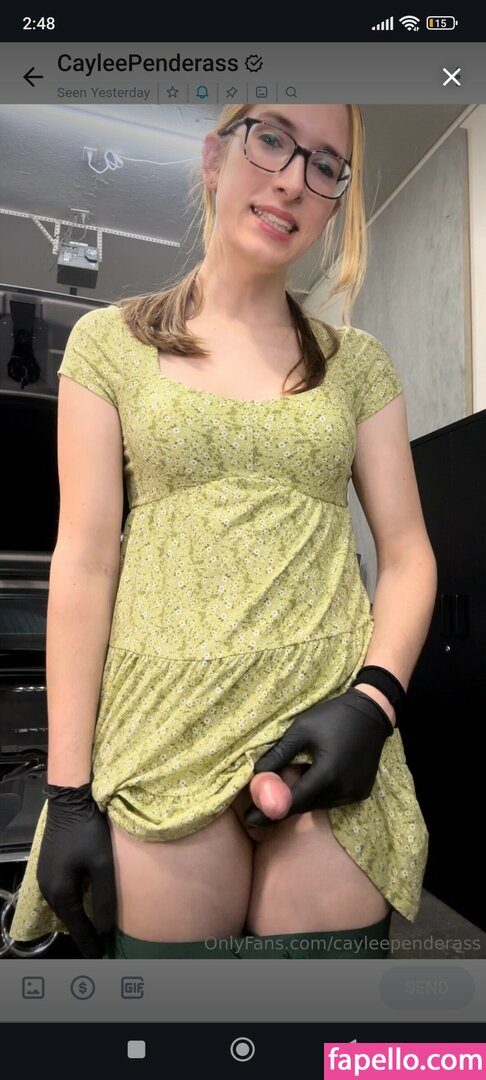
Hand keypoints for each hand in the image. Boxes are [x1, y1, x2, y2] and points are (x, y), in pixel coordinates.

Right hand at [36, 782, 115, 957]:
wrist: (69, 802)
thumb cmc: (88, 832)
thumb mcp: (102, 865)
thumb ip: (104, 898)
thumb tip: (104, 929)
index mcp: (61, 892)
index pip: (77, 927)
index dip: (89, 943)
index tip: (99, 958)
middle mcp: (49, 889)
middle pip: (68, 920)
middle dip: (84, 935)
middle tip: (99, 949)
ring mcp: (46, 878)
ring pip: (64, 908)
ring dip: (78, 921)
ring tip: (93, 933)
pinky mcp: (49, 868)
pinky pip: (62, 896)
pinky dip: (73, 907)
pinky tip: (83, 909)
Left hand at [244, 688, 393, 826]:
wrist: (371, 712)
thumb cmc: (333, 717)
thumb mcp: (301, 730)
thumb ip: (279, 755)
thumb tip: (257, 775)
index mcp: (327, 775)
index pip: (292, 802)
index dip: (269, 813)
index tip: (250, 820)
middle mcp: (343, 790)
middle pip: (305, 806)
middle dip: (282, 808)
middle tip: (259, 810)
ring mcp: (354, 793)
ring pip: (319, 804)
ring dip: (302, 799)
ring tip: (285, 790)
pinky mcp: (361, 792)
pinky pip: (333, 799)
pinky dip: (319, 794)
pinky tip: (311, 780)